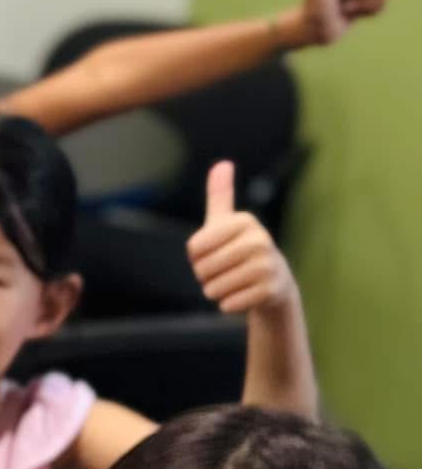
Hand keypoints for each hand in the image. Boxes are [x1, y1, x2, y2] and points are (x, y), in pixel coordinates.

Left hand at [188, 162, 297, 314]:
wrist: (274, 283)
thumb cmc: (241, 250)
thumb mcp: (228, 222)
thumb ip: (220, 196)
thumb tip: (221, 164)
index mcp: (244, 221)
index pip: (194, 247)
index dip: (196, 257)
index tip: (215, 252)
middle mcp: (259, 240)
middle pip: (202, 269)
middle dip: (206, 276)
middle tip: (226, 270)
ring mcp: (267, 266)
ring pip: (213, 289)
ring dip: (217, 291)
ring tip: (236, 282)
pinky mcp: (269, 291)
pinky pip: (227, 304)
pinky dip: (229, 305)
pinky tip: (244, 295)